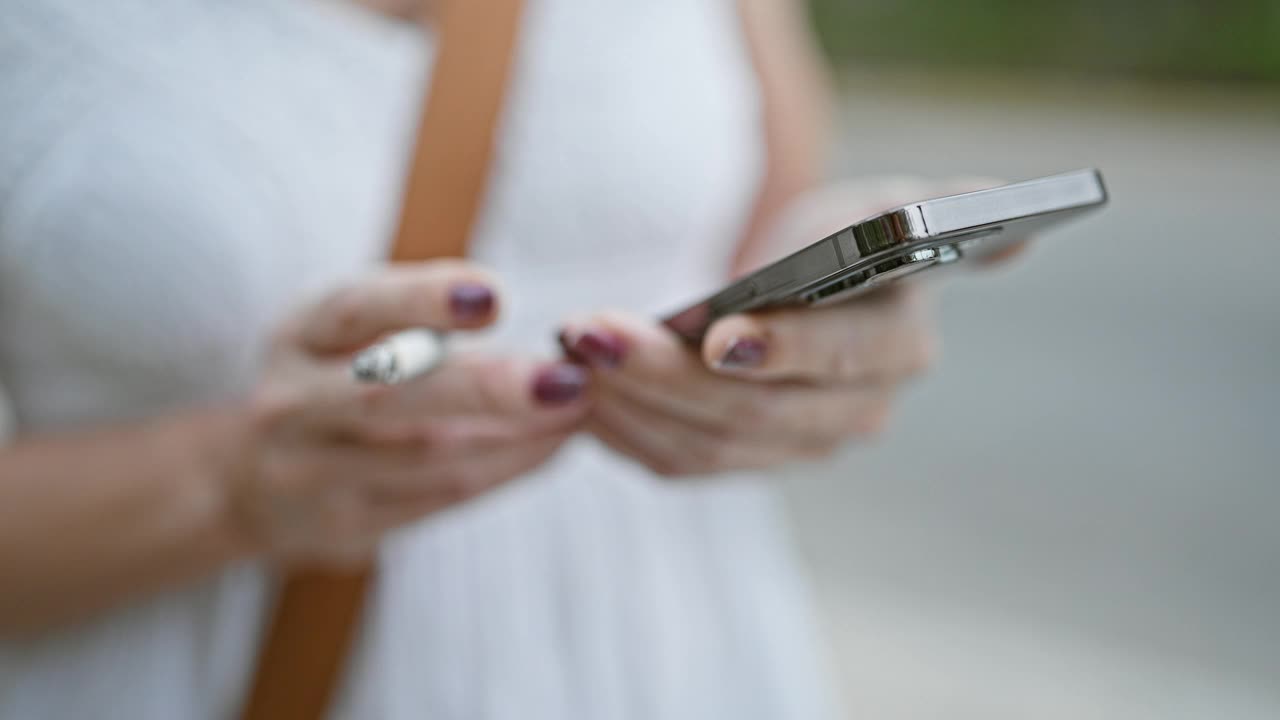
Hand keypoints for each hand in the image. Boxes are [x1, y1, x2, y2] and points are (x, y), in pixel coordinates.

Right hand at [223, 262, 590, 566]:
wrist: (250, 481)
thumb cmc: (334, 375)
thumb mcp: (349, 328)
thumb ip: (417, 312)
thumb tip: (509, 306)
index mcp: (299, 334)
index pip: (356, 309)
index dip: (422, 300)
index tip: (493, 297)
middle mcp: (294, 404)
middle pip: (389, 395)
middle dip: (484, 388)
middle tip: (565, 379)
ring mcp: (314, 474)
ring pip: (429, 457)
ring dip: (518, 434)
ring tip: (580, 406)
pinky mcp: (348, 527)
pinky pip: (443, 496)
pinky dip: (508, 467)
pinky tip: (556, 442)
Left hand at [561, 176, 1021, 477]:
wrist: (807, 284)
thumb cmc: (846, 236)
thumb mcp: (892, 207)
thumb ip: (944, 212)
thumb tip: (1021, 226)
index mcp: (896, 345)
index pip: (841, 358)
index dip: (785, 350)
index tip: (720, 336)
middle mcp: (854, 410)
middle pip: (758, 412)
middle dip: (667, 374)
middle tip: (592, 333)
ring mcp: (797, 447)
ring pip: (709, 445)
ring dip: (632, 402)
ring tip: (574, 350)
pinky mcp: (745, 463)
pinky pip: (679, 465)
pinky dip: (626, 431)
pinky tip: (583, 392)